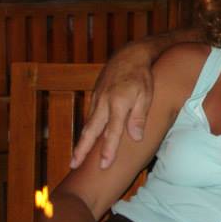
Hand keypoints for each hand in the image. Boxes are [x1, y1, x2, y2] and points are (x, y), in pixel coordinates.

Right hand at [71, 43, 154, 168]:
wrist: (129, 56)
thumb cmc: (141, 76)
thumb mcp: (146, 95)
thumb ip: (139, 117)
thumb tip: (136, 138)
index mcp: (118, 103)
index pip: (112, 132)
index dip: (108, 150)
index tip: (104, 165)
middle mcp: (103, 103)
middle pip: (91, 131)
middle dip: (82, 150)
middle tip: (73, 165)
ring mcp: (97, 99)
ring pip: (88, 125)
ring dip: (81, 142)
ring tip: (75, 158)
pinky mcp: (95, 97)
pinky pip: (90, 117)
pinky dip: (86, 131)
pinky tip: (85, 140)